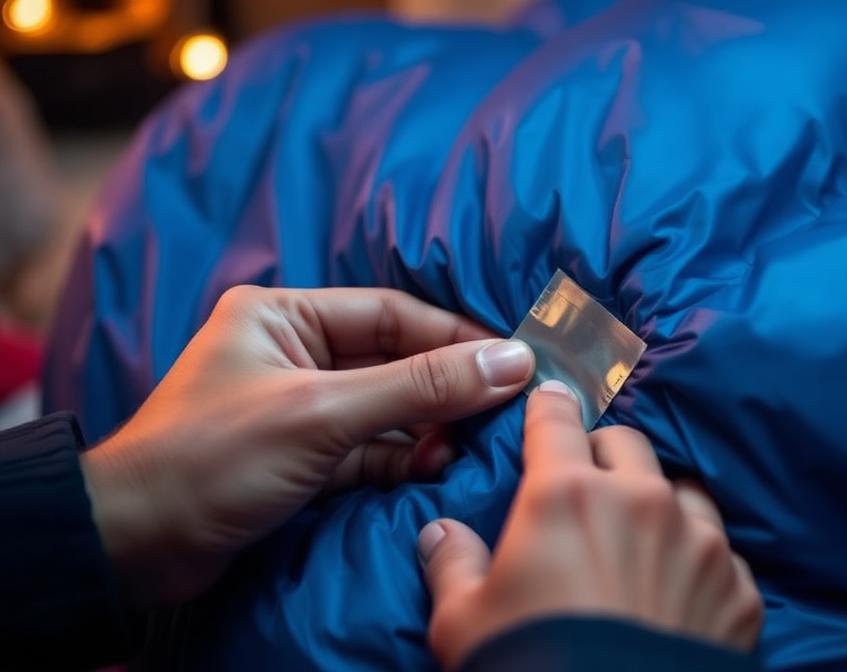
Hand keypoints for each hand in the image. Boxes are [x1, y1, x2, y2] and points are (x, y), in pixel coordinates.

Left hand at [80, 286, 534, 606]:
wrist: (131, 547)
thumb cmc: (214, 459)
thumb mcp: (324, 415)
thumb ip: (421, 387)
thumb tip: (512, 361)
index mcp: (283, 315)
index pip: (393, 314)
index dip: (458, 338)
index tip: (516, 363)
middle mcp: (293, 353)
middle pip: (395, 361)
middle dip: (448, 390)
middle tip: (503, 414)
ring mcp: (299, 408)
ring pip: (387, 409)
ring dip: (430, 430)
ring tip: (469, 450)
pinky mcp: (302, 457)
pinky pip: (370, 449)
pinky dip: (403, 460)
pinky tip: (435, 471)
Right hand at [419, 381, 763, 669]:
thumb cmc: (526, 668)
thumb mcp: (463, 623)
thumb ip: (452, 565)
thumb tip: (439, 534)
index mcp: (567, 495)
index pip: (556, 421)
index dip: (548, 408)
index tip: (548, 402)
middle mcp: (642, 502)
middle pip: (626, 443)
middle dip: (603, 455)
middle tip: (585, 487)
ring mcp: (700, 544)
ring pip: (683, 491)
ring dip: (659, 502)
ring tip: (641, 536)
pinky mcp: (738, 590)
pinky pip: (720, 555)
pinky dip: (697, 563)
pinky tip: (680, 592)